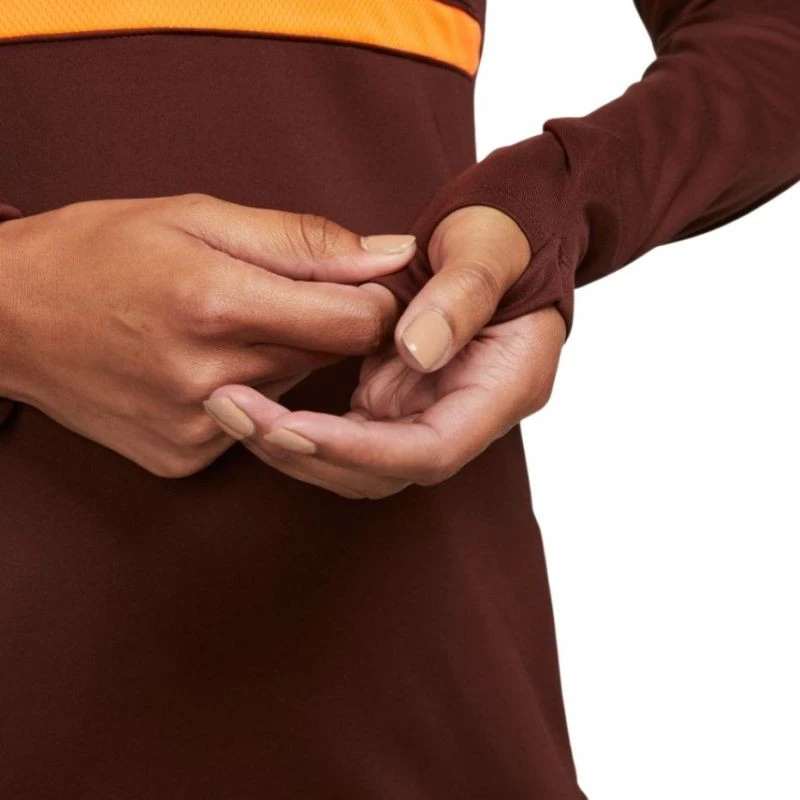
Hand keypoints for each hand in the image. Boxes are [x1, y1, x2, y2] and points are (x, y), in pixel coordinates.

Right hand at [0, 194, 414, 476]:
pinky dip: (250, 392)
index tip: (358, 284)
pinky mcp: (186, 457)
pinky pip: (257, 424)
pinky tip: (203, 365)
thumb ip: (304, 239)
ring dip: (283, 355)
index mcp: (217, 303)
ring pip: (296, 390)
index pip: (355, 322)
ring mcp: (197, 427)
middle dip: (323, 323)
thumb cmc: (98, 251)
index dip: (372, 301)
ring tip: (227, 323)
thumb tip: (391, 254)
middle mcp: (210, 378)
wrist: (6, 318)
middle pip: (327, 356)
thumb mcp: (198, 216)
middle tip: (276, 295)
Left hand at [205, 205, 565, 497]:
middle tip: (235, 411)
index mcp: (504, 389)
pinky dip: (299, 429)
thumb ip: (461, 297)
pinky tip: (255, 402)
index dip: (360, 450)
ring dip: (294, 447)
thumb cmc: (499, 238)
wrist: (494, 241)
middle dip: (308, 452)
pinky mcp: (397, 405)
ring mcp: (428, 416)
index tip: (292, 427)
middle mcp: (465, 418)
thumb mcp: (488, 248)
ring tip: (229, 405)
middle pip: (384, 470)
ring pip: (357, 465)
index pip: (431, 450)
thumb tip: (416, 351)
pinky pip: (345, 437)